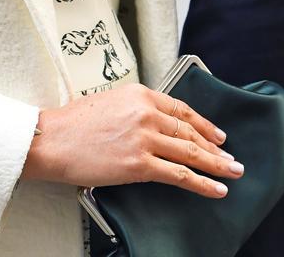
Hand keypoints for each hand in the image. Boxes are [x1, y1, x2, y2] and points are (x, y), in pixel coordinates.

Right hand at [20, 83, 242, 196]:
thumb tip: (154, 124)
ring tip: (232, 172)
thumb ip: (136, 110)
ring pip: (190, 153)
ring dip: (216, 165)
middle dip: (215, 147)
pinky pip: (179, 174)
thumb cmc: (72, 124)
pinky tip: (215, 188)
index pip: (182, 111)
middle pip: (190, 133)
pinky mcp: (139, 164)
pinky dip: (201, 183)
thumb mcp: (111, 101)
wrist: (51, 139)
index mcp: (142, 95)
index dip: (204, 125)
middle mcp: (148, 113)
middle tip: (232, 158)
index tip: (217, 135)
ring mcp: (145, 139)